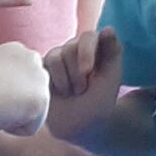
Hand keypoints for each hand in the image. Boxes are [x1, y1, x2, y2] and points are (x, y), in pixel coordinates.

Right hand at [0, 41, 49, 138]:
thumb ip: (5, 79)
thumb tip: (12, 97)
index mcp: (18, 50)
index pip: (21, 85)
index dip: (1, 95)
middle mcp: (33, 58)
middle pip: (30, 98)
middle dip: (13, 105)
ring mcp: (40, 78)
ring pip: (31, 113)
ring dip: (13, 117)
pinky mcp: (42, 99)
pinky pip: (30, 128)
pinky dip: (14, 129)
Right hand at [0, 123, 110, 155]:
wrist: (2, 135)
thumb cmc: (18, 128)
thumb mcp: (42, 120)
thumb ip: (58, 121)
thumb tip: (63, 125)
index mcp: (73, 123)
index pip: (100, 133)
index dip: (104, 146)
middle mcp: (73, 134)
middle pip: (107, 147)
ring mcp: (66, 149)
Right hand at [43, 26, 124, 143]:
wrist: (79, 126)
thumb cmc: (99, 103)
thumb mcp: (110, 79)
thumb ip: (112, 53)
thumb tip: (108, 28)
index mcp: (97, 48)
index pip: (89, 37)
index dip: (86, 51)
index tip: (88, 71)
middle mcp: (77, 49)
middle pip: (71, 47)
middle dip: (77, 73)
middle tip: (83, 89)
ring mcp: (59, 58)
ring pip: (56, 56)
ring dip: (65, 80)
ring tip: (72, 92)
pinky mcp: (44, 68)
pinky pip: (43, 65)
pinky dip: (54, 81)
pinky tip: (59, 92)